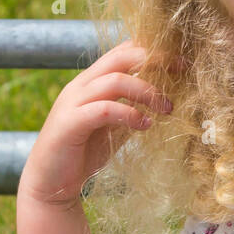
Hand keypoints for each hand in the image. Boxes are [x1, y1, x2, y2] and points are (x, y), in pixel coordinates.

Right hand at [17, 40, 180, 209]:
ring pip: (115, 80)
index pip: (123, 50)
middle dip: (156, 59)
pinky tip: (145, 125)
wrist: (50, 183)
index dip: (154, 50)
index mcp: (92, 81)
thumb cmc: (84, 153)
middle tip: (183, 72)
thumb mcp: (115, 127)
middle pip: (121, 56)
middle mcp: (82, 85)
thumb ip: (133, 110)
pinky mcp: (70, 123)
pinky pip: (104, 109)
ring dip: (147, 91)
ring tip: (167, 108)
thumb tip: (167, 102)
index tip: (183, 62)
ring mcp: (73, 102)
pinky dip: (129, 114)